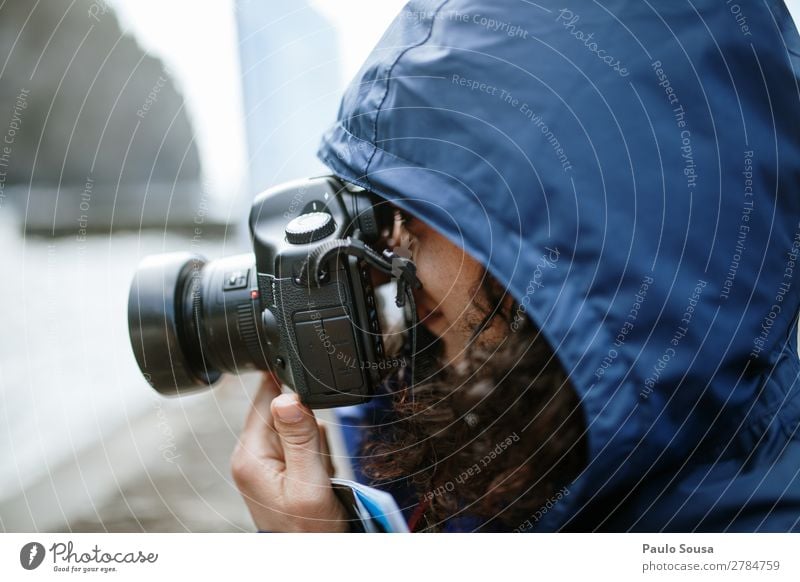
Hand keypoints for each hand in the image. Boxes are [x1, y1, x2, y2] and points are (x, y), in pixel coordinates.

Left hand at [231, 373, 348, 531]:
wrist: (312, 555)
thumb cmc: (308, 529)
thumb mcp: (309, 482)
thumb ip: (300, 437)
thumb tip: (286, 397)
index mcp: (250, 453)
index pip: (266, 395)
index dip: (294, 395)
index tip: (311, 415)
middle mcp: (250, 452)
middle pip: (283, 408)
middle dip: (308, 426)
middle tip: (315, 458)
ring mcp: (262, 459)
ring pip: (295, 424)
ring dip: (313, 441)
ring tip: (316, 471)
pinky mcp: (276, 465)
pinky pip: (300, 441)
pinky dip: (314, 452)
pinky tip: (316, 473)